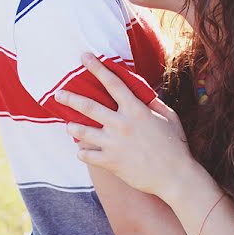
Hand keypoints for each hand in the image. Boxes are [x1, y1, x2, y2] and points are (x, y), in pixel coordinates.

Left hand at [54, 53, 194, 197]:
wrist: (174, 176)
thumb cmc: (175, 145)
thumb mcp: (169, 117)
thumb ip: (153, 103)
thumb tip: (143, 93)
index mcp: (136, 110)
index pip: (112, 83)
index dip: (97, 68)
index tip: (84, 57)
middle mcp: (121, 124)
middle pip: (89, 107)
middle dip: (71, 98)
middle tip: (58, 93)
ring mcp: (114, 144)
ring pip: (83, 132)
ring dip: (73, 127)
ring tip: (69, 126)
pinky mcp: (111, 162)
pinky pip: (88, 156)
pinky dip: (83, 154)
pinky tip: (82, 152)